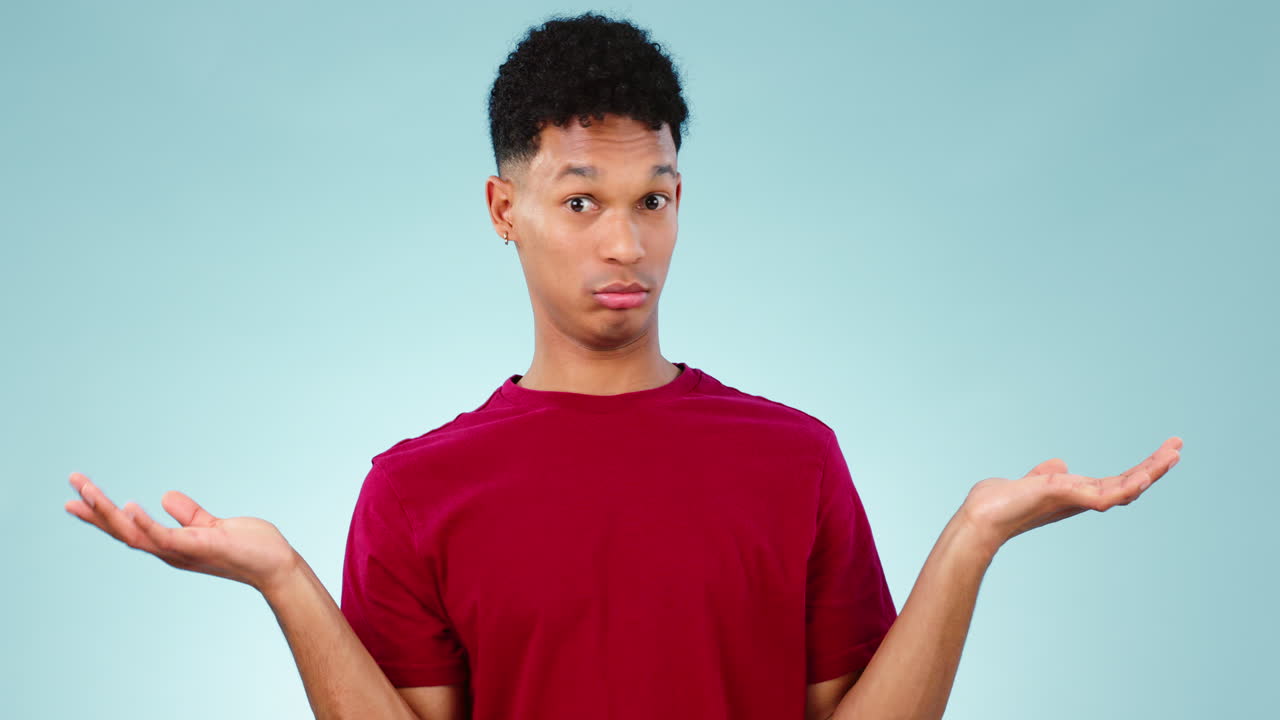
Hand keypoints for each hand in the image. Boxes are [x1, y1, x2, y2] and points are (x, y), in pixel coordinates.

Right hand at [64, 472, 299, 593]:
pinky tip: (129, 506)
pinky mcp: (198, 547)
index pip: (129, 528)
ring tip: (88, 490)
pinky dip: (145, 524)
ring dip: (109, 513)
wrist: (276, 565)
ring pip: (134, 534)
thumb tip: (165, 496)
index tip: (77, 497)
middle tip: (73, 482)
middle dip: (95, 509)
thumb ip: (189, 514)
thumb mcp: (213, 524)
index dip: (102, 514)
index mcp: (171, 544)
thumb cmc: (249, 547)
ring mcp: (181, 552)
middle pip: (122, 531)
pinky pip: (165, 537)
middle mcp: (170, 551)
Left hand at [960, 436, 1182, 550]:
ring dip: (1150, 472)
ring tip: (1172, 455)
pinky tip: (1144, 477)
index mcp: (1076, 494)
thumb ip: (1047, 474)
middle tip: (1178, 446)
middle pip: (1128, 484)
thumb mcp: (1030, 481)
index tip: (1162, 452)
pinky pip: (1105, 497)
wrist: (981, 517)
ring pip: (1125, 489)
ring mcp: (1076, 500)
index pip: (1117, 481)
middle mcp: (1081, 500)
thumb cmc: (1000, 503)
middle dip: (1155, 466)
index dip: (1140, 469)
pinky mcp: (1067, 498)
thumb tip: (1060, 465)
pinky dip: (1126, 488)